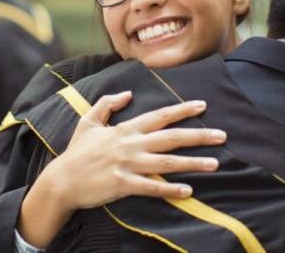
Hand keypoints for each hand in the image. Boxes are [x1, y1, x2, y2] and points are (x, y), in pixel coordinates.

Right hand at [17, 92, 225, 247]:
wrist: (62, 180)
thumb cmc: (77, 151)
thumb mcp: (89, 121)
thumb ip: (108, 103)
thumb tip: (128, 93)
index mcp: (125, 129)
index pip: (159, 116)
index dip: (182, 110)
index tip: (202, 105)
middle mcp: (131, 144)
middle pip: (171, 138)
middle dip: (198, 135)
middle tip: (222, 135)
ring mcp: (128, 165)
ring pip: (167, 163)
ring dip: (192, 163)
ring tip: (215, 163)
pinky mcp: (123, 185)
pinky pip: (152, 188)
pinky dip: (171, 190)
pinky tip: (189, 192)